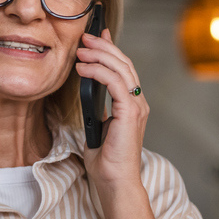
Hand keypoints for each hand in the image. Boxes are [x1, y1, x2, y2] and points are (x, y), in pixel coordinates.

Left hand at [74, 29, 148, 195]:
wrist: (115, 181)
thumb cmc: (106, 161)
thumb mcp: (98, 127)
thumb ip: (97, 109)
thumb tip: (86, 93)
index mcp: (132, 105)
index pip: (124, 69)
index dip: (111, 50)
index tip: (96, 37)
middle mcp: (138, 102)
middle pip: (124, 63)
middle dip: (104, 46)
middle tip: (85, 37)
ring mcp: (136, 106)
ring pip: (121, 68)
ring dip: (99, 55)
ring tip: (80, 51)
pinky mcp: (130, 112)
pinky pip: (115, 82)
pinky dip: (98, 71)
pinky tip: (82, 69)